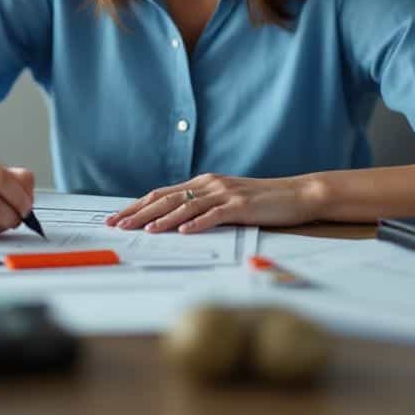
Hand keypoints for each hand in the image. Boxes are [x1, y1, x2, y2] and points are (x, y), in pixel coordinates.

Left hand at [104, 173, 321, 233]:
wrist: (297, 194)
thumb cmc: (262, 201)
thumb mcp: (226, 200)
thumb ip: (203, 206)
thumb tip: (175, 221)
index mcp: (203, 183)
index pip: (162, 194)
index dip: (137, 206)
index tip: (117, 218)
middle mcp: (209, 184)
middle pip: (166, 198)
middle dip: (138, 213)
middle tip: (117, 225)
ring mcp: (225, 193)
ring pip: (185, 206)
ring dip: (161, 220)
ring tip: (142, 230)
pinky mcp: (241, 205)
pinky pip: (214, 215)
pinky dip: (196, 223)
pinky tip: (182, 232)